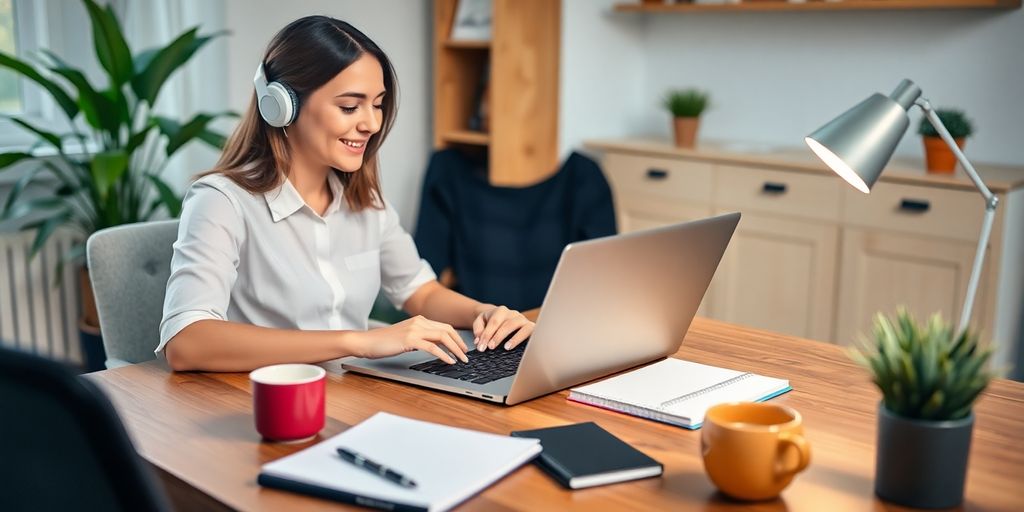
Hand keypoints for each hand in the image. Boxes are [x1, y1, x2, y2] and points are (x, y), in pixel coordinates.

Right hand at [353, 316, 467, 363]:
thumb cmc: (383, 342)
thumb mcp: (405, 337)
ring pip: (443, 337)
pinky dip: (444, 354)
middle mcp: (419, 322)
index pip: (444, 327)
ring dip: (455, 350)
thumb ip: (419, 338)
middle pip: (447, 330)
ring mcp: (414, 329)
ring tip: (462, 360)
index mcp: (419, 320)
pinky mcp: (409, 339)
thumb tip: (434, 347)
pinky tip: (449, 361)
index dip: (457, 337)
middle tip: (466, 355)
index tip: (463, 348)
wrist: (366, 342)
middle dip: (460, 343)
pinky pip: (432, 347)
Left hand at [472, 305, 534, 351]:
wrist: (502, 318)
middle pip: (508, 324)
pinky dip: (527, 340)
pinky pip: (532, 333)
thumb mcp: (481, 321)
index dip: (487, 335)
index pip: (494, 322)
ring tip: (506, 348)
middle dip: (498, 337)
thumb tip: (478, 341)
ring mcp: (524, 320)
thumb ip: (478, 329)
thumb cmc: (490, 321)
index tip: (481, 347)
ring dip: (514, 338)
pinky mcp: (532, 328)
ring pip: (522, 328)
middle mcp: (514, 314)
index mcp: (501, 311)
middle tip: (490, 348)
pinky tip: (521, 347)